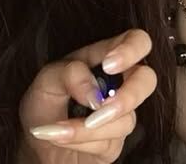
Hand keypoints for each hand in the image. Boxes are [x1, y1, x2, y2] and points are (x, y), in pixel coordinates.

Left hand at [19, 29, 155, 163]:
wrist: (37, 141)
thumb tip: (95, 95)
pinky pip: (108, 143)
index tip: (109, 65)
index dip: (132, 49)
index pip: (137, 41)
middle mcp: (118, 84)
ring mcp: (119, 114)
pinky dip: (81, 141)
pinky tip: (62, 137)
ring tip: (58, 129)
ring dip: (87, 127)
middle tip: (100, 106)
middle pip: (148, 79)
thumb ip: (70, 75)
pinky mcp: (114, 143)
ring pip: (125, 120)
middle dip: (129, 95)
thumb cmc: (45, 102)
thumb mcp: (47, 79)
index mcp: (105, 57)